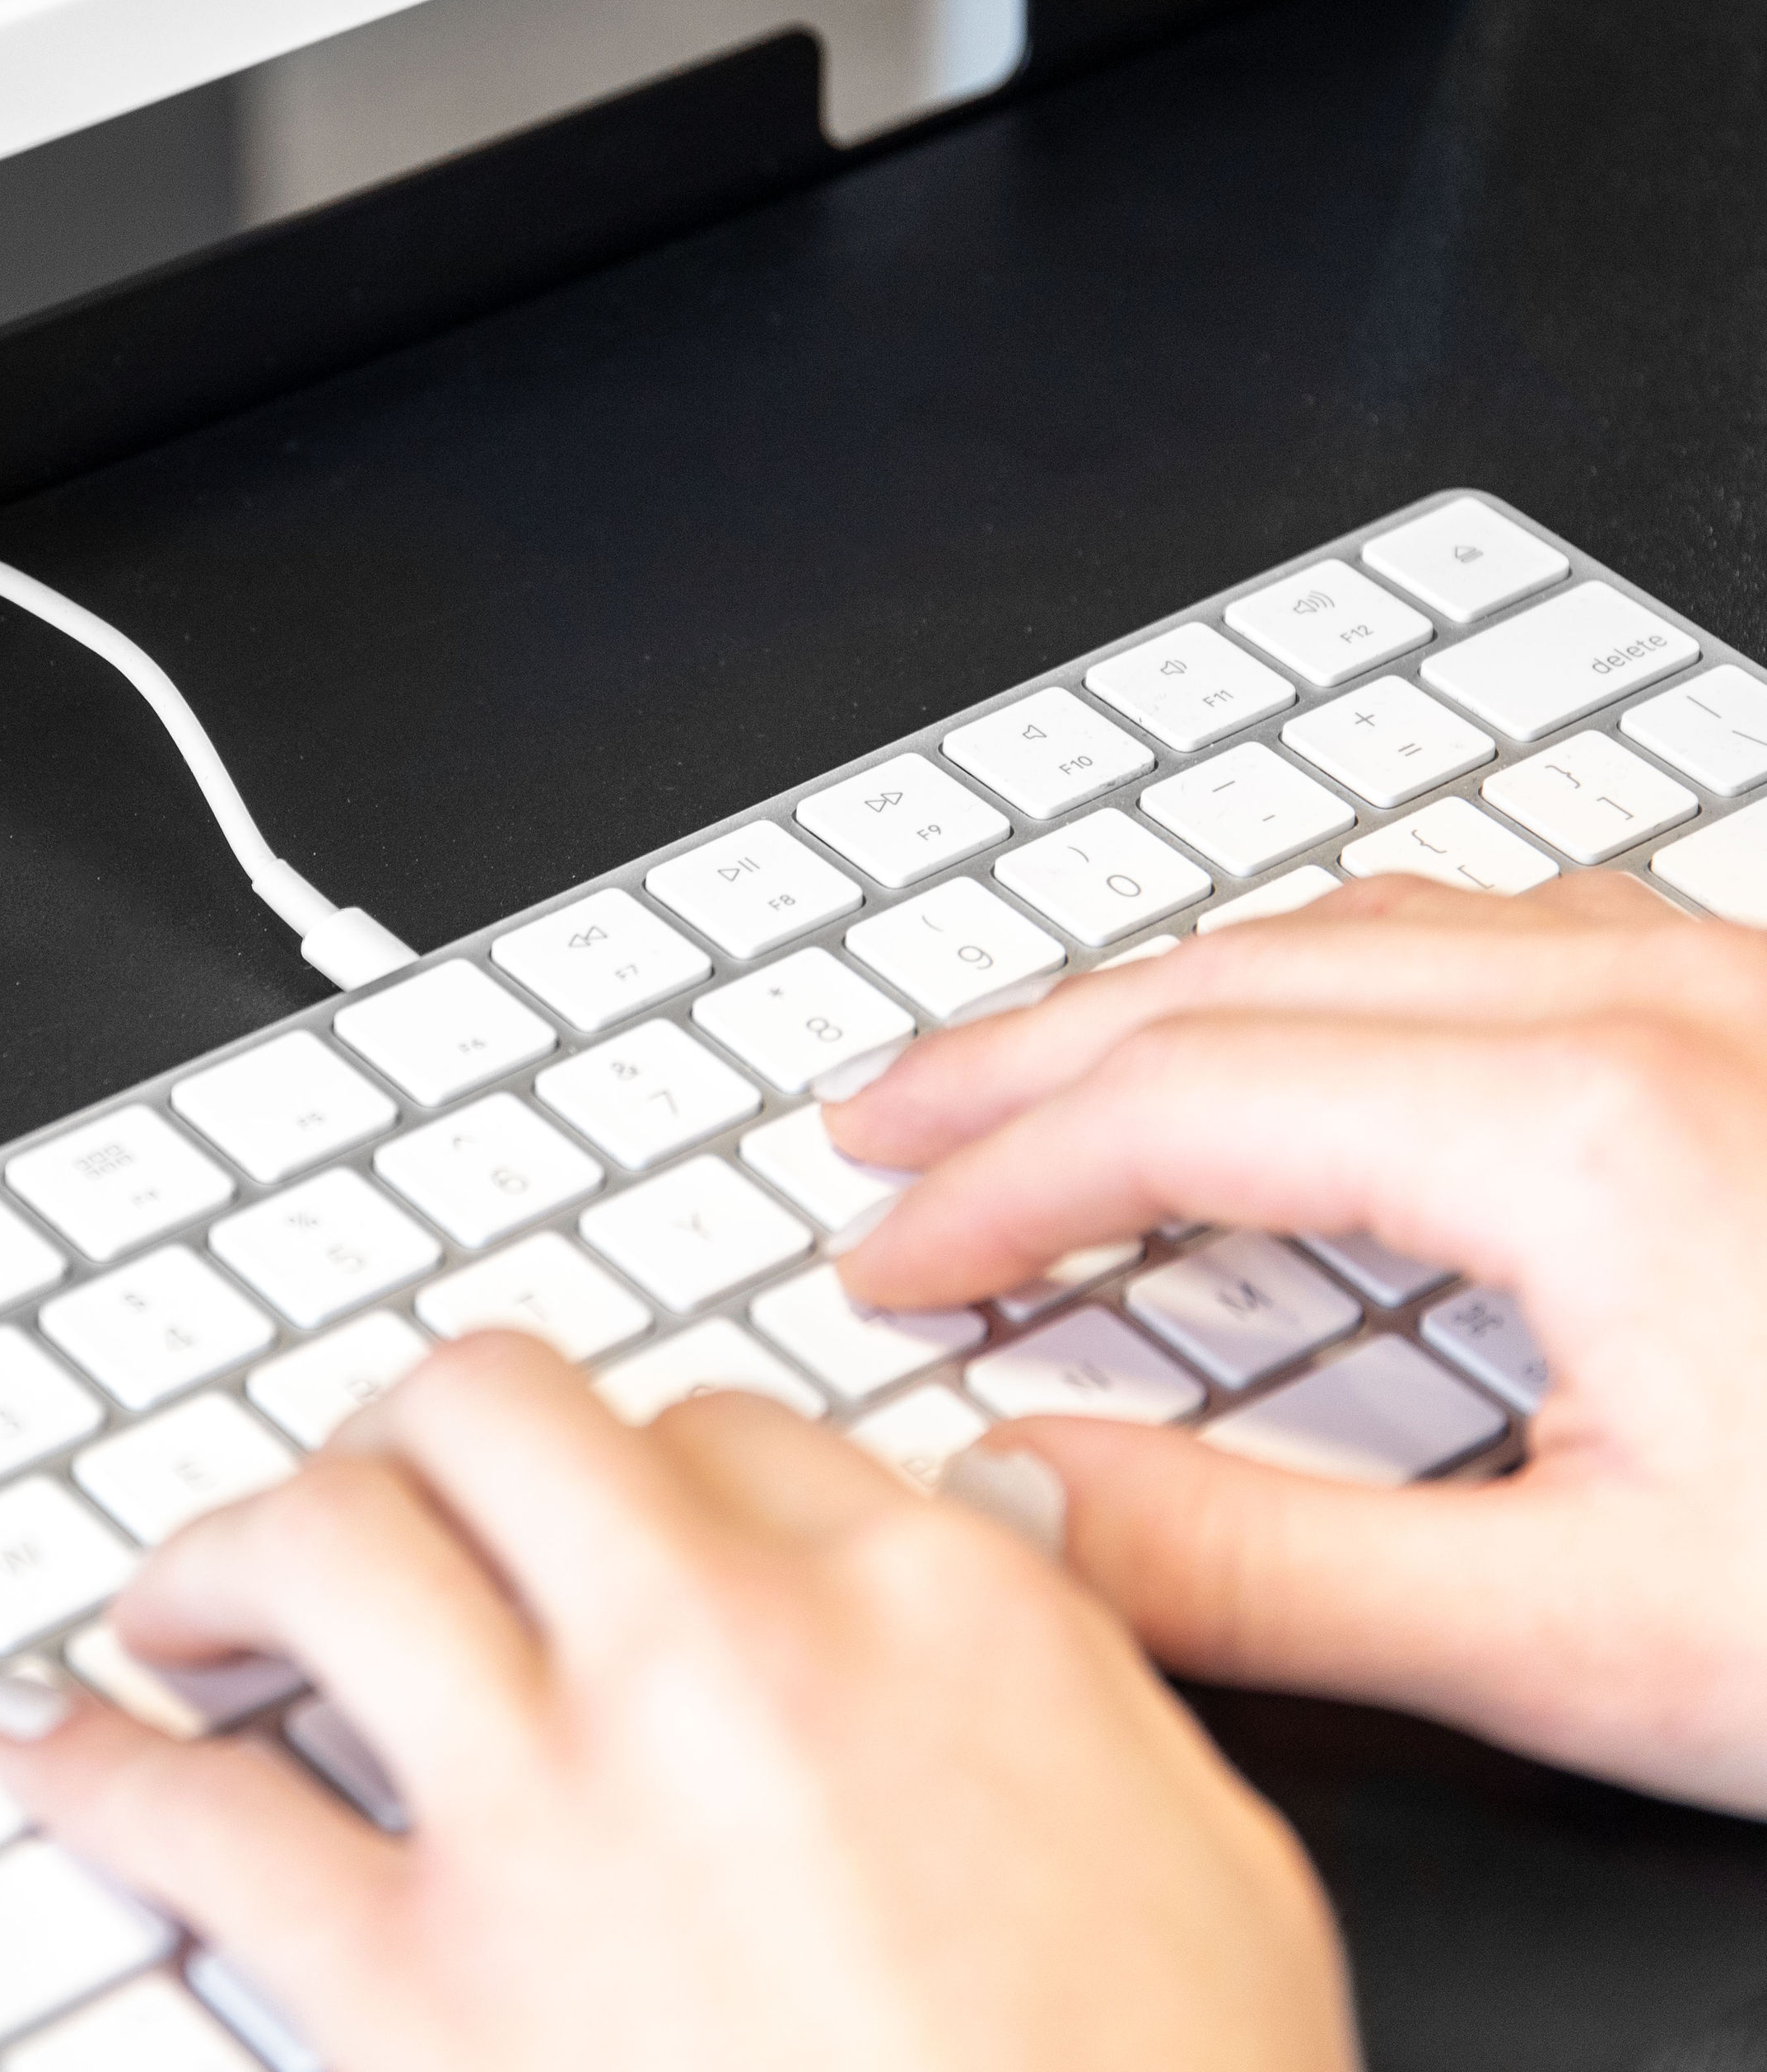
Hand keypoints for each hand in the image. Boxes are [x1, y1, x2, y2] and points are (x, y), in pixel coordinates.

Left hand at [0, 1330, 1350, 2071]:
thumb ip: (1061, 1655)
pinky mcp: (420, 1991)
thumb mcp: (1198, 1848)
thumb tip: (978, 1534)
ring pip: (328, 1547)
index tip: (598, 1527)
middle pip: (493, 1409)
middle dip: (414, 1429)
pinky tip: (56, 1753)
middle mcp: (714, 1652)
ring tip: (182, 1589)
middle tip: (374, 1482)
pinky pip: (211, 1825)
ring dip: (227, 1548)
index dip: (637, 1466)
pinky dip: (105, 1773)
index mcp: (917, 1604)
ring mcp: (553, 1809)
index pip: (713, 1426)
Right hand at [836, 871, 1766, 1813]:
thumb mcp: (1614, 1641)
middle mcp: (1650, 1003)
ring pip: (1358, 923)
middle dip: (1023, 1046)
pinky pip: (1491, 922)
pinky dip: (1330, 965)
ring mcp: (1731, 980)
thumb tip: (1021, 1500)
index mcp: (1587, 1131)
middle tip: (881, 1110)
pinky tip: (1319, 1014)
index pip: (1175, 1106)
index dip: (991, 1183)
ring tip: (1049, 1058)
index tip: (885, 1257)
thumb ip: (1270, 1563)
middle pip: (1232, 973)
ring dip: (1169, 987)